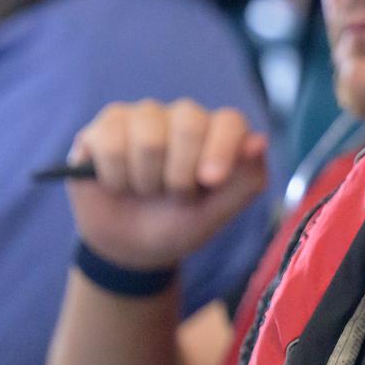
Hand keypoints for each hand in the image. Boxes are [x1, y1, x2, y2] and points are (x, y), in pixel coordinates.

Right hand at [67, 99, 268, 269]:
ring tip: (145, 190)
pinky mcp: (106, 125)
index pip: (229, 121)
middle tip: (174, 196)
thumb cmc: (178, 226)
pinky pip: (110, 144)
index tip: (210, 182)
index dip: (221, 149)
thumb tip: (259, 142)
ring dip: (146, 182)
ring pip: (149, 140)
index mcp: (218, 133)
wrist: (127, 247)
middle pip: (189, 125)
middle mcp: (183, 116)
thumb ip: (244, 181)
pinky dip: (115, 178)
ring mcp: (143, 116)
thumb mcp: (215, 215)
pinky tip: (117, 183)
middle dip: (180, 177)